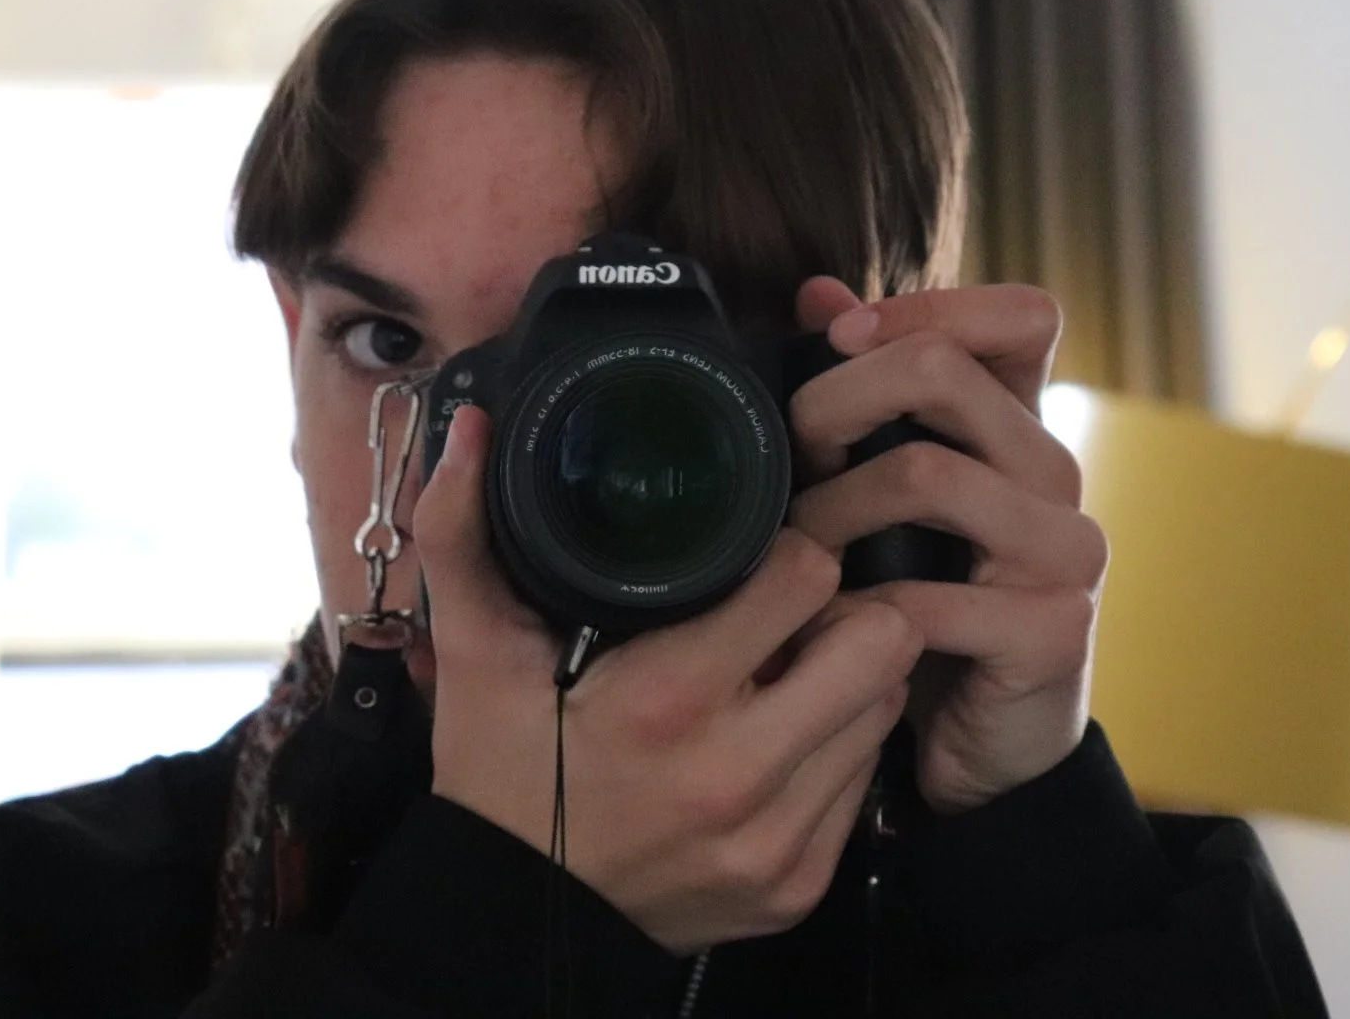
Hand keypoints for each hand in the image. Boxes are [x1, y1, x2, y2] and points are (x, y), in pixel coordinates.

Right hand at [413, 405, 924, 953]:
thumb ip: (465, 535)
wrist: (510, 921)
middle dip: (846, 610)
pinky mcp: (800, 885)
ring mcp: (777, 839)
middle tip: (798, 611)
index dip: (793, 550)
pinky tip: (781, 738)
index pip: (809, 576)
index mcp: (668, 699)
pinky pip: (865, 783)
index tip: (764, 555)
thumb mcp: (474, 654)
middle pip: (882, 640)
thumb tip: (471, 428)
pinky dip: (837, 750)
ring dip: (849, 679)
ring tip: (787, 672)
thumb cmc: (501, 774)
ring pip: (884, 709)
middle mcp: (737, 774)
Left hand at [786, 279, 1106, 815]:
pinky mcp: (1051, 631)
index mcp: (1025, 427)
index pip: (1021, 314)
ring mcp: (1065, 552)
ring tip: (796, 544)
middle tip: (791, 446)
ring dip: (833, 505)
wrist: (983, 747)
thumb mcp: (894, 493)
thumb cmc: (928, 603)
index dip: (926, 305)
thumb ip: (867, 390)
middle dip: (838, 396)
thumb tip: (817, 295)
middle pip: (948, 371)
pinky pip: (925, 598)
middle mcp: (1057, 476)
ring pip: (928, 474)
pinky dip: (850, 611)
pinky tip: (823, 625)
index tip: (840, 337)